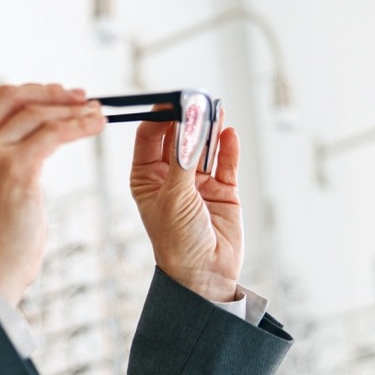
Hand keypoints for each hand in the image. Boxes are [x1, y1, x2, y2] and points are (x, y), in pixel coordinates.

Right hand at [0, 84, 104, 304]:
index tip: (55, 95)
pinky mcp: (15, 170)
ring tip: (97, 114)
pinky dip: (78, 125)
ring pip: (36, 114)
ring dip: (72, 110)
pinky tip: (96, 126)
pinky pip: (53, 134)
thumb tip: (32, 126)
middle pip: (12, 98)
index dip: (27, 92)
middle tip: (81, 97)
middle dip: (50, 93)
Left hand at [130, 118, 243, 302]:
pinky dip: (227, 147)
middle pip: (178, 137)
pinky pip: (225, 162)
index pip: (149, 137)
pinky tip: (228, 131)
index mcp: (146, 178)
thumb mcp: (174, 196)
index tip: (171, 101)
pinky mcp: (223, 190)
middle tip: (197, 99)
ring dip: (209, 128)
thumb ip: (183, 159)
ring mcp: (198, 182)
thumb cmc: (176, 239)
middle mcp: (170, 176)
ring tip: (215, 108)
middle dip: (187, 118)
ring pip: (203, 146)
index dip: (159, 117)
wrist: (205, 274)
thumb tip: (188, 123)